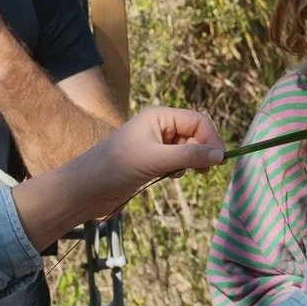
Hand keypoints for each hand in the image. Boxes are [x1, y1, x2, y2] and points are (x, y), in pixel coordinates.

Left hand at [90, 105, 225, 198]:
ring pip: (186, 149)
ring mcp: (154, 144)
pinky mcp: (150, 160)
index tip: (218, 162)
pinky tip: (168, 177)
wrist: (86, 188)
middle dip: (200, 152)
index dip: (211, 138)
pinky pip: (175, 161)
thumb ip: (190, 156)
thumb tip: (220, 155)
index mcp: (159, 116)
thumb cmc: (117, 167)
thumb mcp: (157, 159)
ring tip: (176, 174)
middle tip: (201, 172)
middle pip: (194, 134)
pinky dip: (178, 169)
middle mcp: (158, 126)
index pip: (197, 121)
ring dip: (188, 162)